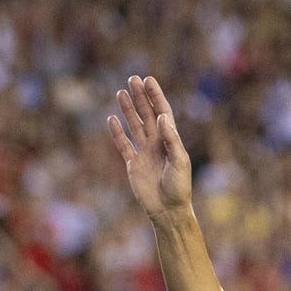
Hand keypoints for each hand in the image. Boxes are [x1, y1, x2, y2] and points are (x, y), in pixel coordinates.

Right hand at [108, 75, 191, 220]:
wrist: (168, 210)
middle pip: (147, 115)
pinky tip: (111, 119)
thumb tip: (162, 116)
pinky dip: (117, 133)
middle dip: (140, 97)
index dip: (156, 96)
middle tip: (132, 79)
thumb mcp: (179, 161)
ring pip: (134, 126)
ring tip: (121, 92)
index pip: (163, 112)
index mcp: (171, 140)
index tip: (148, 80)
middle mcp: (157, 143)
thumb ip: (171, 138)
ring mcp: (144, 153)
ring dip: (128, 110)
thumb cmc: (179, 187)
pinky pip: (124, 145)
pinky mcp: (133, 164)